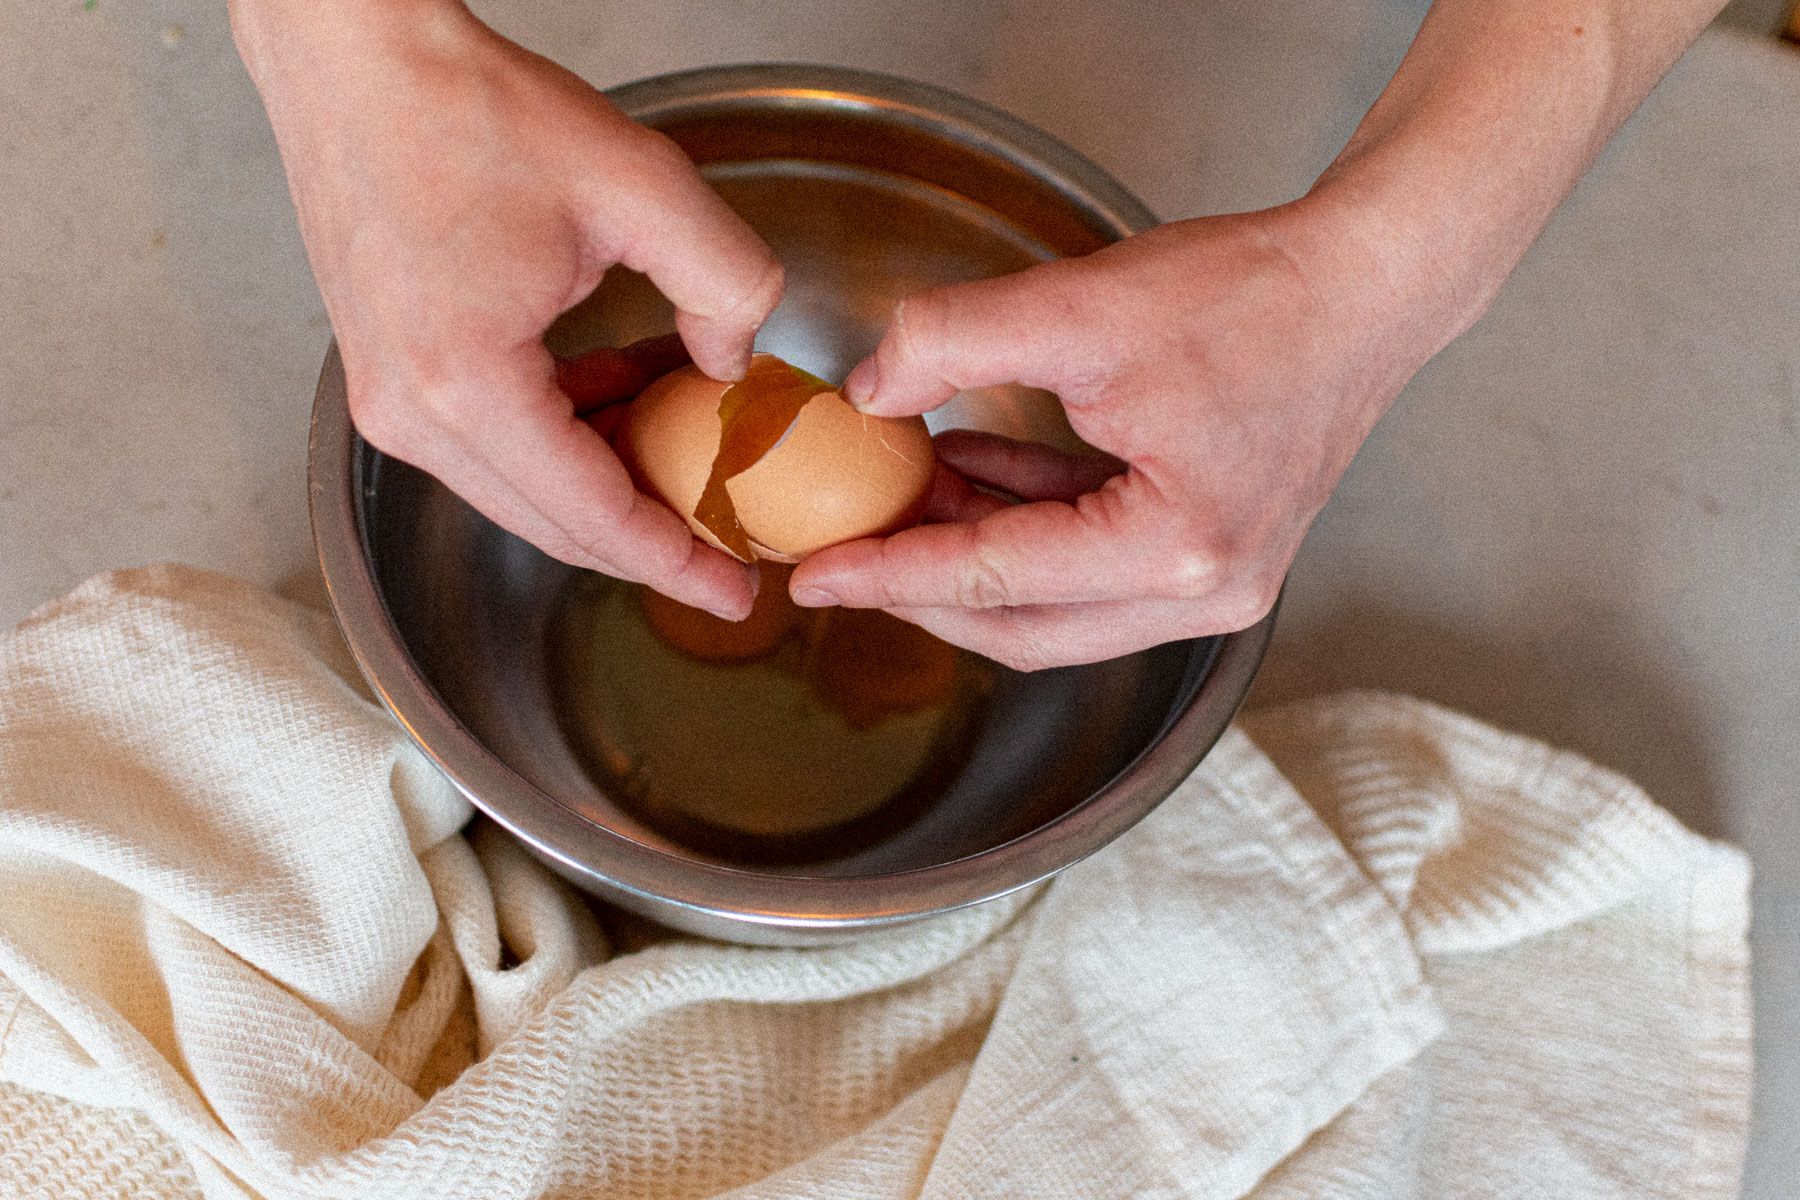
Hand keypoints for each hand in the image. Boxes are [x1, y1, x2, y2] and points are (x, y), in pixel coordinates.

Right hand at [233, 0, 779, 617]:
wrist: (359, 60)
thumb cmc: (470, 110)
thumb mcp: (643, 185)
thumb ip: (726, 281)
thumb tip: (735, 362)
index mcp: (467, 386)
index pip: (595, 516)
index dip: (677, 562)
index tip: (737, 591)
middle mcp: (411, 414)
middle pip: (554, 525)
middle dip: (649, 545)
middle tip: (729, 555)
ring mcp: (387, 400)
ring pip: (522, 492)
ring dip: (607, 489)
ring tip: (690, 469)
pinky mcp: (387, 375)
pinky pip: (490, 446)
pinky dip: (562, 443)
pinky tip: (618, 402)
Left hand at [789, 206, 1453, 668]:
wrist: (1365, 284)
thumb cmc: (1255, 296)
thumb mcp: (1082, 308)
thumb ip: (953, 342)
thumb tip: (871, 392)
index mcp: (1171, 552)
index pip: (992, 579)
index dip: (889, 573)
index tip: (811, 575)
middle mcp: (1202, 595)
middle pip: (1021, 624)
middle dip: (923, 588)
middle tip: (844, 552)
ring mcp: (1215, 584)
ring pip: (1053, 605)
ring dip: (972, 555)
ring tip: (897, 496)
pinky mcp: (1212, 553)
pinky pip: (1092, 566)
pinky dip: (1026, 525)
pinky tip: (969, 466)